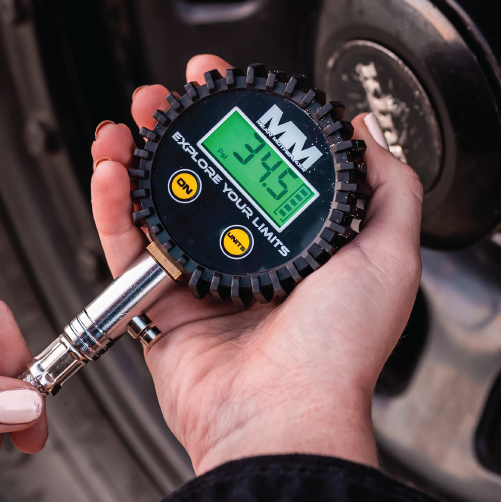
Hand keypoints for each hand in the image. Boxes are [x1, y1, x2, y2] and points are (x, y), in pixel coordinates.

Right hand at [91, 55, 422, 474]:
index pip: (264, 165)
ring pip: (157, 203)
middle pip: (203, 176)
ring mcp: (199, 279)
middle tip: (168, 94)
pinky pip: (124, 244)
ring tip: (128, 120)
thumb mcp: (389, 255)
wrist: (282, 417)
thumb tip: (367, 133)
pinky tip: (111, 169)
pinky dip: (110, 203)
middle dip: (181, 127)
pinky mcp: (156, 304)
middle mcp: (247, 259)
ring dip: (138, 154)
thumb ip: (388, 188)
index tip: (229, 84)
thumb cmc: (339, 353)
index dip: (243, 121)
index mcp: (298, 245)